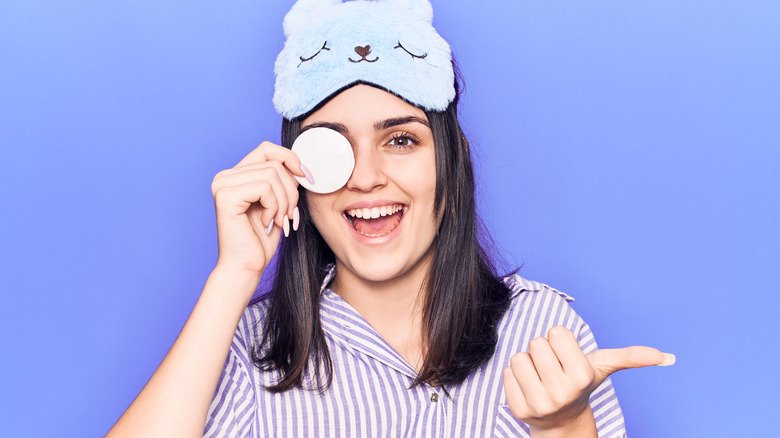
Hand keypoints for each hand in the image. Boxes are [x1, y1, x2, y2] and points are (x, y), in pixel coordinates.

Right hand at [210, 140, 310, 275]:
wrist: (246, 266)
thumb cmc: (261, 239)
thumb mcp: (277, 202)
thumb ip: (282, 180)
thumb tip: (300, 165)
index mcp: (235, 175)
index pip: (267, 149)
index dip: (290, 159)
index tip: (305, 178)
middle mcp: (224, 176)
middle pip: (274, 162)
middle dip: (290, 189)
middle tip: (288, 214)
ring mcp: (222, 185)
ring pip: (272, 174)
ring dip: (284, 201)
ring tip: (278, 220)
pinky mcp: (226, 196)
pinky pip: (265, 187)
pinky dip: (274, 206)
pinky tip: (267, 222)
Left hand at [502, 326, 674, 435]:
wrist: (562, 422)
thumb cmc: (580, 384)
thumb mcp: (603, 367)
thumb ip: (632, 357)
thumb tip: (670, 357)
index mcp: (582, 375)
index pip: (556, 332)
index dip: (560, 341)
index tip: (566, 357)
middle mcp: (562, 391)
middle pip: (536, 343)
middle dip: (542, 351)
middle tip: (552, 368)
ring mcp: (539, 403)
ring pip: (519, 357)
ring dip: (527, 363)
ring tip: (540, 377)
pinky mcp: (519, 409)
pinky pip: (506, 373)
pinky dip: (515, 377)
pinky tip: (528, 387)